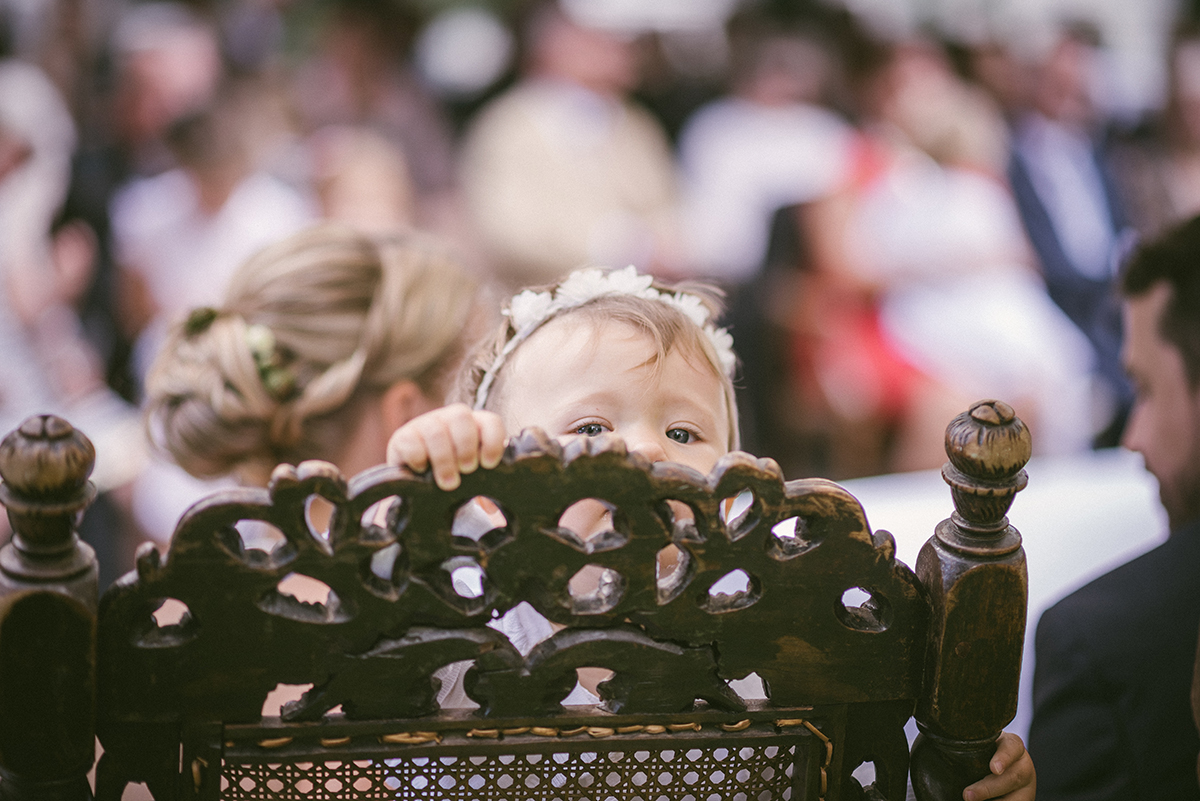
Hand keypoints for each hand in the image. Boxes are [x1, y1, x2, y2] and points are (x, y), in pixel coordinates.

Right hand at [385, 403, 505, 489]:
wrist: (417, 481)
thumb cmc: (454, 475)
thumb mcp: (473, 473)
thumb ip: (486, 474)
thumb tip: (495, 505)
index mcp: (474, 424)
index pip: (490, 421)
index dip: (492, 441)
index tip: (488, 464)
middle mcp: (450, 418)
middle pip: (461, 416)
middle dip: (466, 447)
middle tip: (466, 470)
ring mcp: (425, 423)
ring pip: (436, 431)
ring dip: (444, 460)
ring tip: (448, 482)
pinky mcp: (403, 436)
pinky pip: (412, 443)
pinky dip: (419, 459)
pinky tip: (423, 471)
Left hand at [963, 731, 1035, 800]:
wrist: (995, 767)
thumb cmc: (979, 752)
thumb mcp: (977, 744)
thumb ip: (962, 743)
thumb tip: (930, 738)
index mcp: (1011, 746)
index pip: (1012, 748)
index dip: (1004, 757)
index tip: (994, 768)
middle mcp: (1023, 766)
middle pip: (1013, 777)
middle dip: (988, 788)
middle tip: (967, 795)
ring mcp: (1025, 786)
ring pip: (1017, 798)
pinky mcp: (1024, 800)